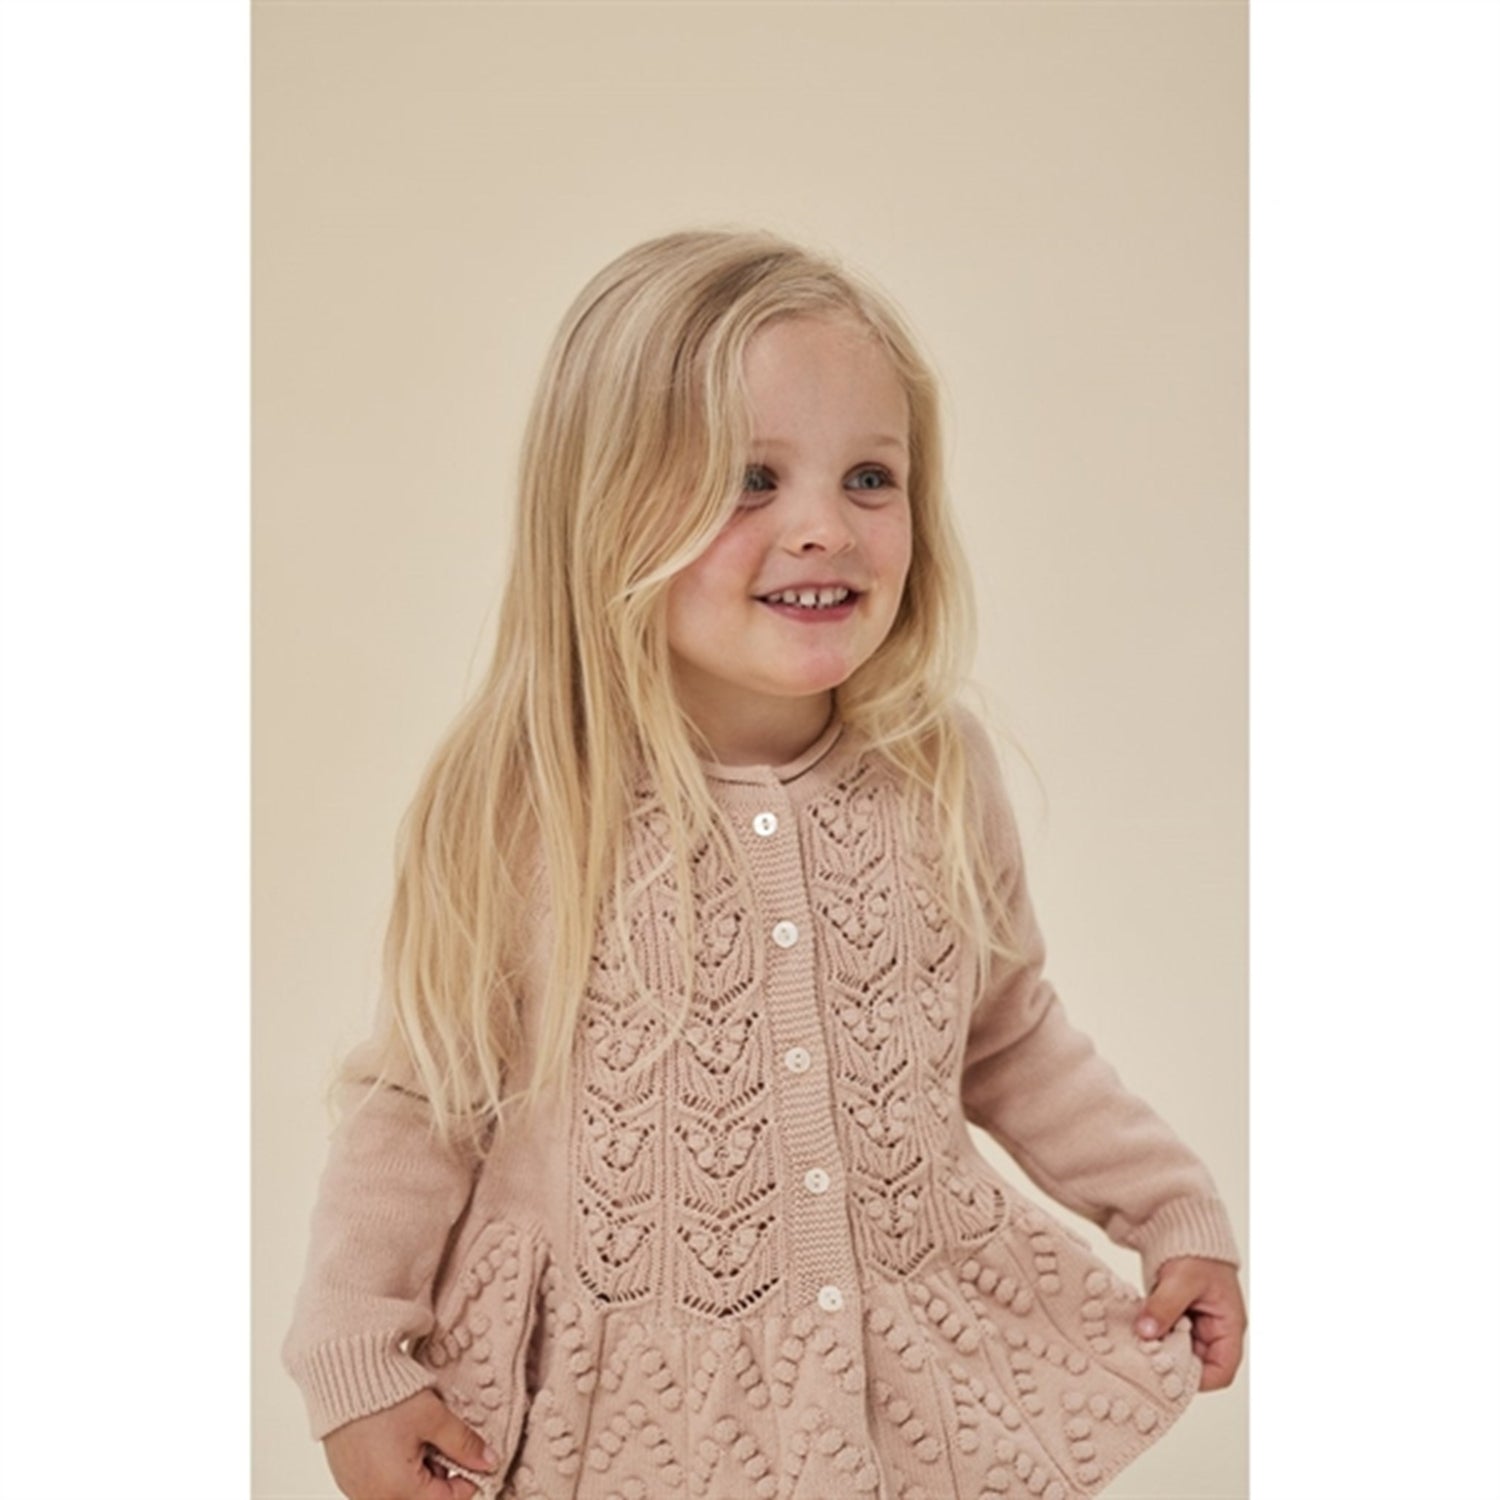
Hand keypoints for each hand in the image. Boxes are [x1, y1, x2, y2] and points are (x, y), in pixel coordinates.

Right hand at [323, 1388, 497, 1499]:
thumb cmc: (385, 1396)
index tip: (470, 1453)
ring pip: (402, 1494)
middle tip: (440, 1440)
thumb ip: (464, 1444)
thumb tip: (489, 1462)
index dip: (467, 1478)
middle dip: (440, 1475)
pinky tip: (397, 1440)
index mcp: (398, 1490)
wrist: (343, 1376)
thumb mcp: (434, 1417)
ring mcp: (357, 1491)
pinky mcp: (347, 1479)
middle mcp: (374, 1498)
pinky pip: (379, 1486)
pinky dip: (395, 1470)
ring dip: (417, 1473)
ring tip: (417, 1436)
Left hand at [1134, 1256, 1246, 1392]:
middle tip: (1146, 1360)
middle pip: (1197, 1366)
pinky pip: (1166, 1337)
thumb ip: (1165, 1307)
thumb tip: (1146, 1332)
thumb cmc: (1196, 1251)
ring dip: (1160, 1350)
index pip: (1221, 1372)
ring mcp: (1195, 1326)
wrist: (1183, 1227)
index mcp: (1229, 1327)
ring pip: (1178, 1353)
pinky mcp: (1177, 1318)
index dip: (1198, 1380)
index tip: (1169, 1375)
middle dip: (1173, 1365)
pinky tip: (1137, 1332)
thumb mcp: (1182, 1280)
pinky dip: (1152, 1336)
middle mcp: (1214, 1332)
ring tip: (1139, 1346)